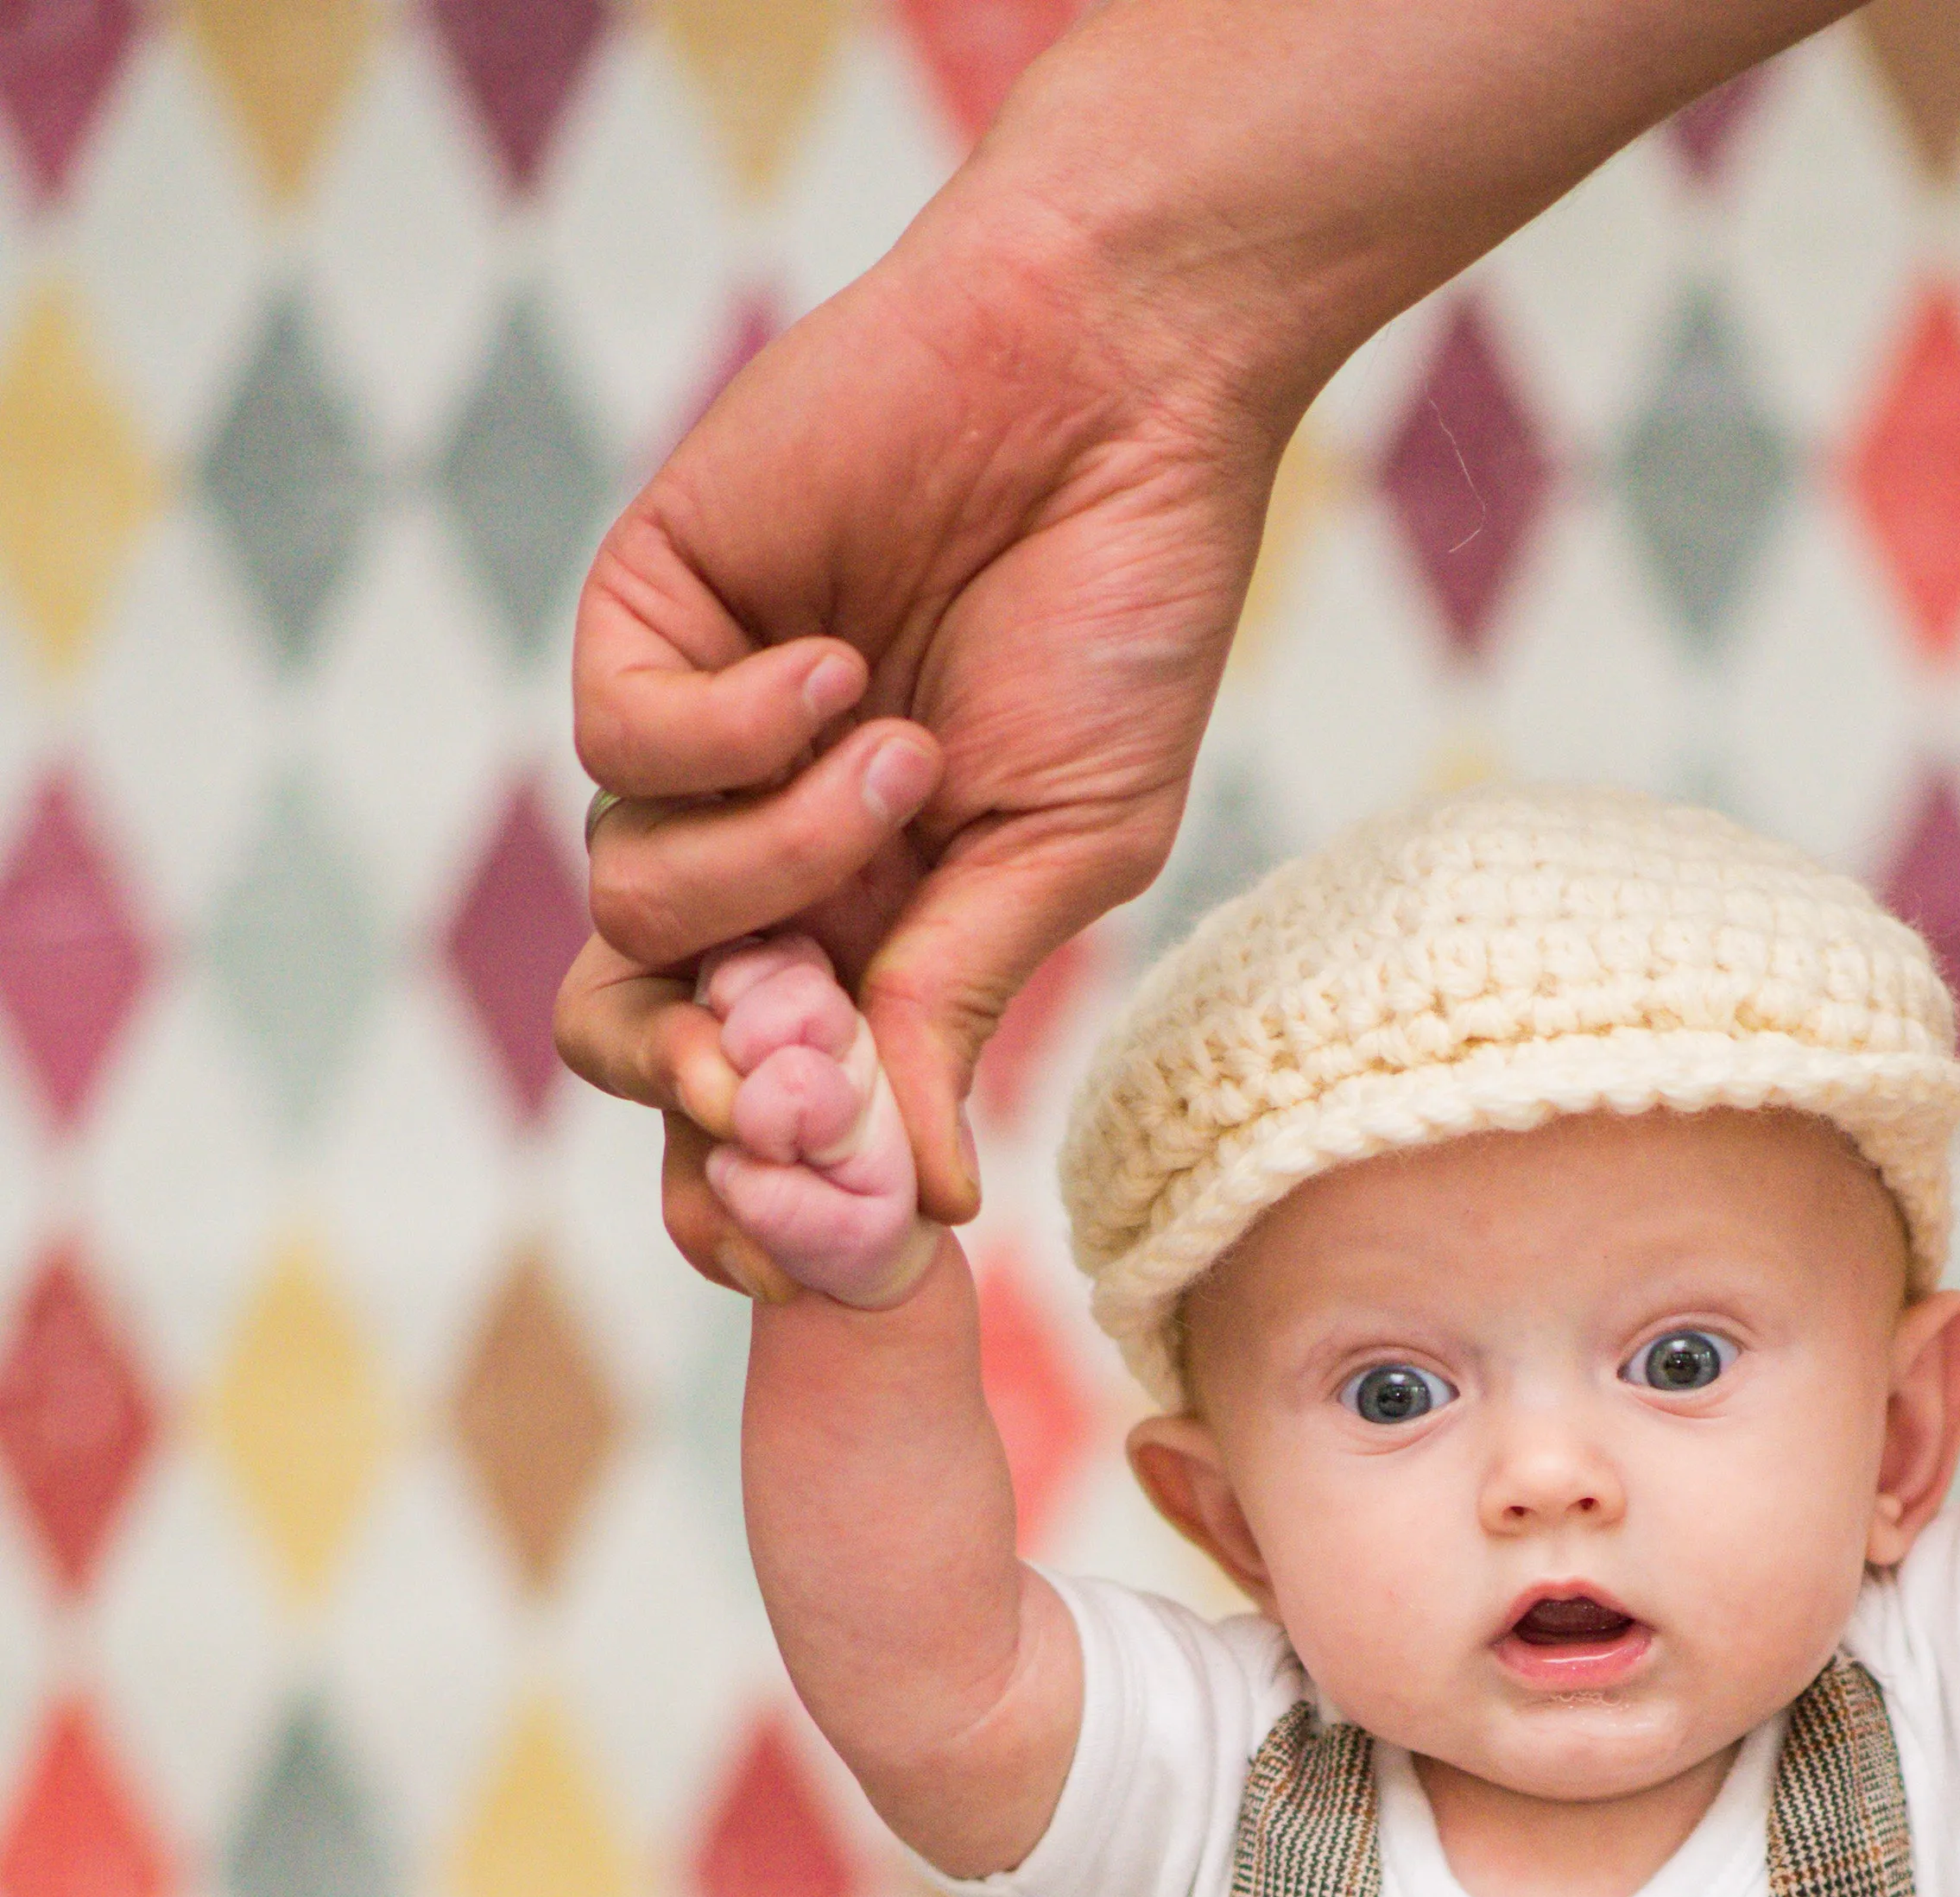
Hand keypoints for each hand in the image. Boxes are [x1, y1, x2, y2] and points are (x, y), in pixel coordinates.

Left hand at [559, 176, 1281, 1280]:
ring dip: (782, 855)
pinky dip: (737, 739)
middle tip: (780, 1078)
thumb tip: (928, 1200)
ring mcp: (694, 737)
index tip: (813, 1231)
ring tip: (903, 758)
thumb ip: (961, 1008)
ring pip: (637, 899)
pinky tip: (839, 669)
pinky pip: (623, 750)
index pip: (752, 1093)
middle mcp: (759, 848)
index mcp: (862, 927)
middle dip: (702, 1078)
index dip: (751, 1177)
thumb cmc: (1119, 613)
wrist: (1109, 384)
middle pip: (637, 1028)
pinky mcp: (649, 618)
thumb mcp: (1064, 853)